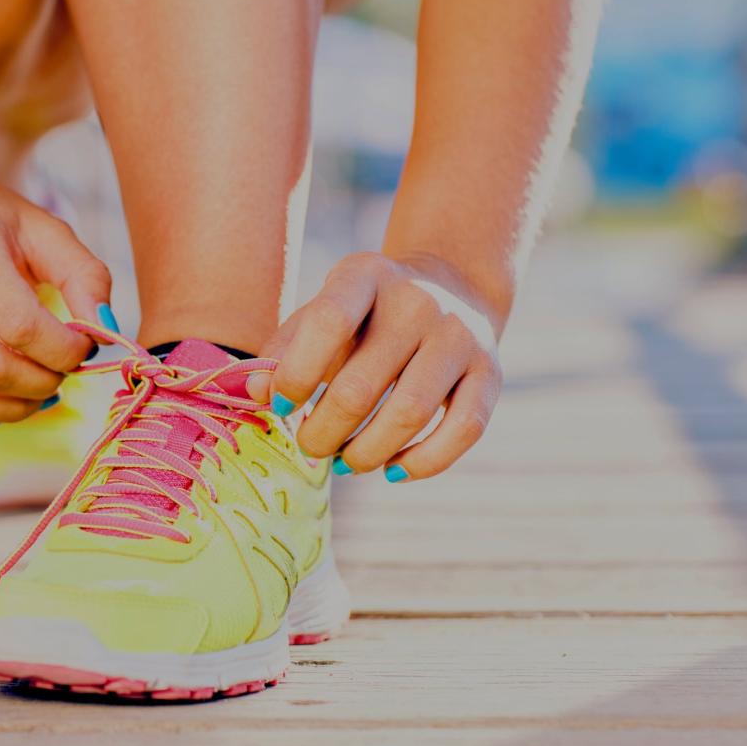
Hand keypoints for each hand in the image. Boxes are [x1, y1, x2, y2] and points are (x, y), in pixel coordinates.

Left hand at [248, 252, 503, 480]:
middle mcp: (418, 301)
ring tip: (344, 462)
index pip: (327, 323)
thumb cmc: (363, 314)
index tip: (281, 407)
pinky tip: (392, 470)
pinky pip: (462, 431)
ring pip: (409, 415)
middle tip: (309, 447)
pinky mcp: (491, 371)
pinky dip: (423, 463)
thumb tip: (256, 392)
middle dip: (323, 432)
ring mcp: (460, 335)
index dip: (295, 374)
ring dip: (366, 453)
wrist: (451, 287)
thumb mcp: (319, 313)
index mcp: (365, 275)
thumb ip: (283, 349)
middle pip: (361, 386)